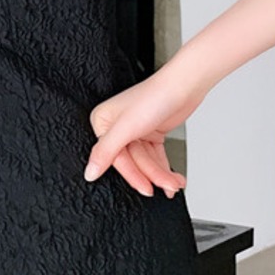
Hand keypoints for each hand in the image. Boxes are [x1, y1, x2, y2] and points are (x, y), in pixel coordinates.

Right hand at [83, 61, 210, 195]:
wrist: (184, 85)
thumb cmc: (156, 96)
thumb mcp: (127, 127)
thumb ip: (106, 152)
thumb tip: (89, 173)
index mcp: (103, 122)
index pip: (116, 158)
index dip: (133, 174)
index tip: (145, 189)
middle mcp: (117, 128)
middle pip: (133, 161)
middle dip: (152, 175)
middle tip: (165, 186)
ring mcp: (135, 131)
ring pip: (146, 162)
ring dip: (161, 174)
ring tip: (175, 183)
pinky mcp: (150, 134)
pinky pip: (155, 158)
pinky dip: (164, 169)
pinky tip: (173, 178)